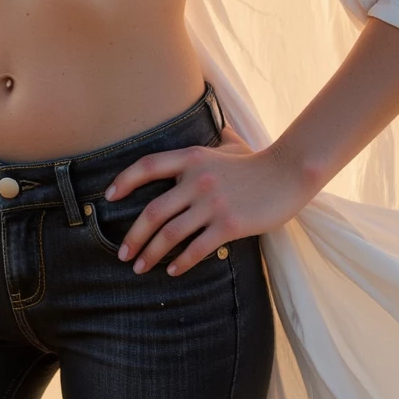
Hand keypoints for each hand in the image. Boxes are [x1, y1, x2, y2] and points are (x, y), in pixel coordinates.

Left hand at [106, 124, 315, 276]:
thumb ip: (216, 139)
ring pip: (171, 234)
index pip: (148, 166)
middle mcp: (197, 180)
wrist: (289, 174)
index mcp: (192, 158)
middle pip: (154, 212)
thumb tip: (217, 127)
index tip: (109, 197)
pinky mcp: (229, 225)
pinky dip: (181, 262)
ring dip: (151, 254)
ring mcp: (213, 204)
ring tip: (139, 267)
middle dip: (134, 236)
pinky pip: (197, 248)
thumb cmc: (258, 161)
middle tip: (122, 254)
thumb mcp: (231, 144)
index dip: (125, 181)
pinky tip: (172, 271)